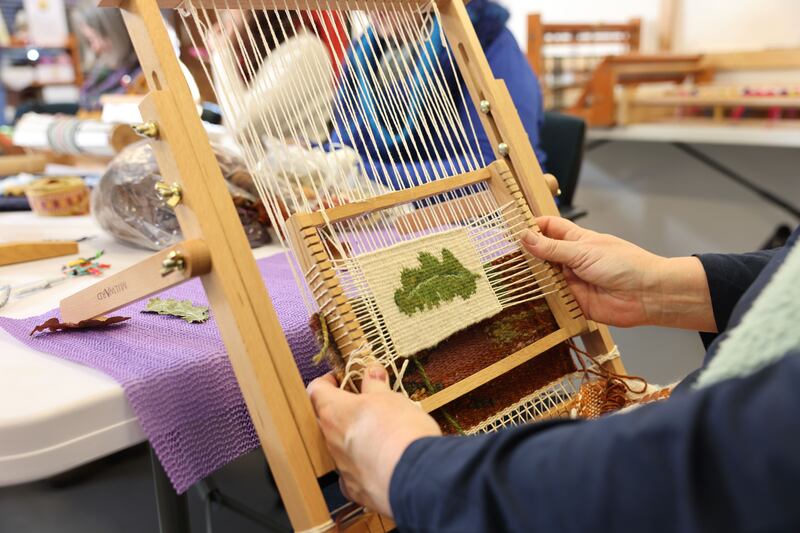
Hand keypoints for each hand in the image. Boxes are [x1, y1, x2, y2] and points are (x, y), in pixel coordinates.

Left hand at [307, 363, 441, 516]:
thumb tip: (372, 372)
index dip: (327, 382)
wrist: (414, 475)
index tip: (338, 379)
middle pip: (327, 421)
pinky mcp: (354, 489)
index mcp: (335, 411)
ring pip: (340, 449)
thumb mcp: (390, 397)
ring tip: (380, 435)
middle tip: (364, 405)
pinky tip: (380, 464)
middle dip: (342, 412)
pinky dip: (363, 468)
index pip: (316, 390)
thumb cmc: (399, 430)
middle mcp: (331, 440)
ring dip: (354, 440)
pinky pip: (352, 475)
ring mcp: (341, 468)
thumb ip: (376, 385)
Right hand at [521, 216, 714, 330]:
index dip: (530, 227)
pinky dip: (539, 298)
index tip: (509, 229)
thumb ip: (552, 248)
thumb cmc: (623, 264)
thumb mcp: (583, 251)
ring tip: (504, 276)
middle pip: (541, 254)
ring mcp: (570, 280)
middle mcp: (571, 259)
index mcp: (576, 240)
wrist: (645, 295)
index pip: (548, 228)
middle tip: (499, 256)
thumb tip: (524, 236)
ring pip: (543, 277)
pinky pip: (551, 299)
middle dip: (524, 254)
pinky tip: (522, 296)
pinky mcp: (572, 302)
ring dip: (529, 277)